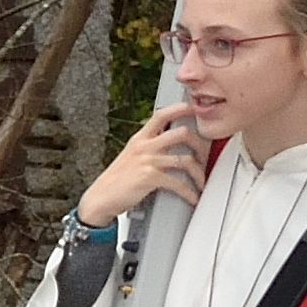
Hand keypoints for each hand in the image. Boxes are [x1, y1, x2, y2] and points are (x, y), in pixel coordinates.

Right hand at [73, 107, 208, 228]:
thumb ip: (149, 147)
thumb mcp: (131, 156)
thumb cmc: (117, 180)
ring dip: (199, 173)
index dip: (180, 108)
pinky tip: (192, 197)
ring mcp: (147, 161)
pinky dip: (189, 192)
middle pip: (182, 133)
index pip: (161, 115)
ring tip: (201, 182)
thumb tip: (171, 145)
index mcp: (140, 139)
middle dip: (200, 145)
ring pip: (185, 159)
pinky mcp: (149, 178)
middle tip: (205, 156)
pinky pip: (178, 183)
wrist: (101, 198)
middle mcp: (144, 147)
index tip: (195, 109)